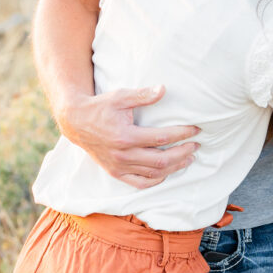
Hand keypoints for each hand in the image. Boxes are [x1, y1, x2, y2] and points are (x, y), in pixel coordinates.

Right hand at [58, 87, 199, 187]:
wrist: (76, 122)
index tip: (196, 129)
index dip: (182, 134)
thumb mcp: (120, 96)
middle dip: (183, 153)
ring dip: (174, 167)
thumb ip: (142, 95)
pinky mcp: (115, 172)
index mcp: (126, 136)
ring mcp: (119, 167)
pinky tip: (168, 172)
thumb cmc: (100, 107)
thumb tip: (163, 89)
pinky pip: (140, 183)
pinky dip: (156, 180)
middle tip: (196, 145)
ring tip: (188, 158)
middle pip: (162, 160)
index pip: (162, 138)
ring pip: (153, 174)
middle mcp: (123, 155)